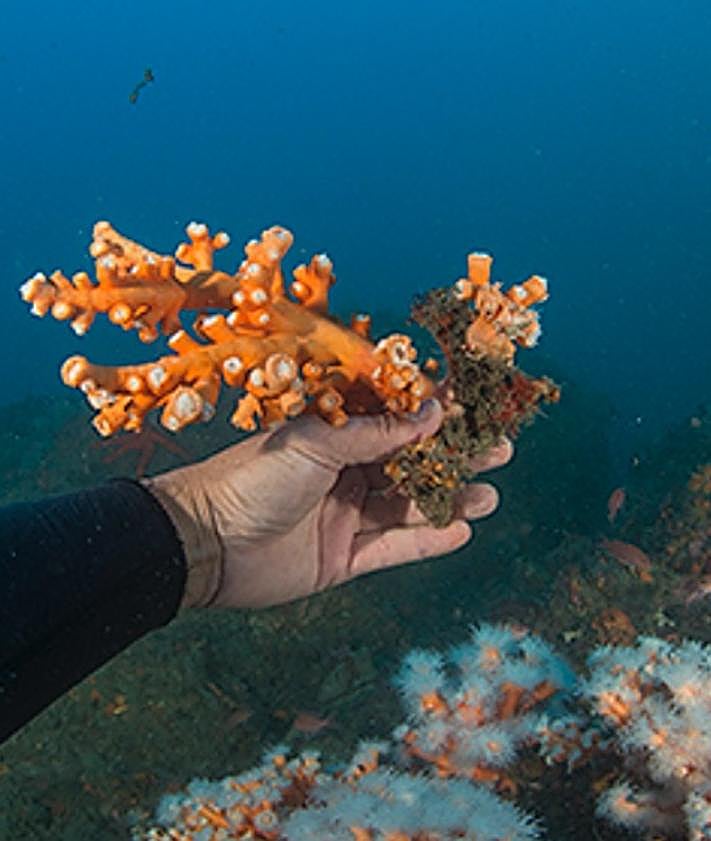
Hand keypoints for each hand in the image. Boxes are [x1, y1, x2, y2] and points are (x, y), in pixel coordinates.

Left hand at [144, 399, 512, 608]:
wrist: (203, 543)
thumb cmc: (252, 477)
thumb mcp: (317, 442)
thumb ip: (376, 431)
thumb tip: (432, 410)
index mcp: (334, 437)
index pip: (395, 422)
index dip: (435, 415)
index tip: (476, 406)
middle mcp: (343, 474)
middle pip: (410, 465)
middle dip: (454, 458)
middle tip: (498, 450)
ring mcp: (344, 517)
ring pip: (408, 507)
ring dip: (449, 499)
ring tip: (489, 494)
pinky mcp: (343, 559)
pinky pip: (393, 549)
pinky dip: (426, 542)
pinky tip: (461, 531)